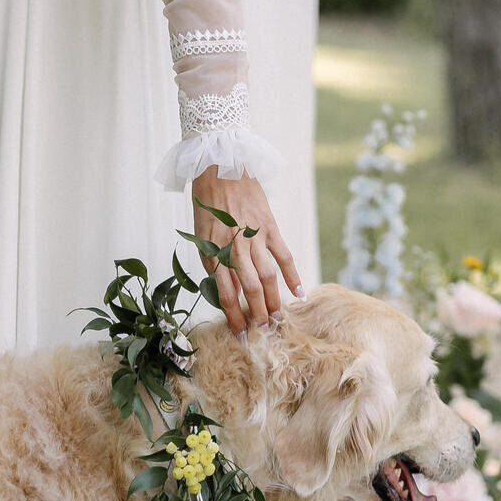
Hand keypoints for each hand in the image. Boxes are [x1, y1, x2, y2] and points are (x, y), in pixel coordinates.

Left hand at [192, 167, 303, 335]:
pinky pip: (284, 255)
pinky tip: (299, 292)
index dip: (234, 317)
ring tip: (278, 319)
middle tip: (263, 332)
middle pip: (249, 290)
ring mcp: (254, 237)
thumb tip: (223, 286)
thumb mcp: (201, 233)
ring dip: (274, 301)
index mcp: (215, 251)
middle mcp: (234, 247)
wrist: (220, 166)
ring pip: (267, 277)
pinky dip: (293, 275)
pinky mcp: (269, 226)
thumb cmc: (207, 201)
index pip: (225, 294)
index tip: (240, 333)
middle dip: (257, 314)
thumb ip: (212, 259)